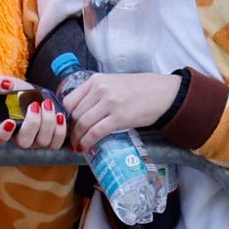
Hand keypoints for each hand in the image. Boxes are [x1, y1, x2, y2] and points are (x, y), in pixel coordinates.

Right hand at [0, 76, 66, 148]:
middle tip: (35, 105)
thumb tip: (3, 84)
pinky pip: (56, 143)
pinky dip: (59, 130)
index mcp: (4, 129)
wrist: (42, 97)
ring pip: (42, 142)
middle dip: (31, 123)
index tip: (9, 121)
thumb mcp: (13, 87)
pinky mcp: (51, 142)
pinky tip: (59, 116)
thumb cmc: (24, 95)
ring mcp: (36, 143)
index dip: (2, 134)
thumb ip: (2, 84)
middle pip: (24, 142)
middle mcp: (20, 139)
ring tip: (47, 104)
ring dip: (47, 122)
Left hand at [62, 71, 179, 152]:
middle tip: (72, 139)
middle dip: (70, 129)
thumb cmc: (139, 89)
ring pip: (82, 123)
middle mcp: (100, 89)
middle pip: (74, 113)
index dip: (65, 116)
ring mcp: (109, 103)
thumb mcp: (113, 84)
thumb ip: (96, 94)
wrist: (163, 93)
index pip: (69, 100)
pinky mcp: (119, 117)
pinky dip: (87, 142)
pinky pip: (96, 132)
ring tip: (78, 145)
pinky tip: (86, 147)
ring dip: (77, 138)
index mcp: (96, 80)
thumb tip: (81, 112)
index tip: (66, 126)